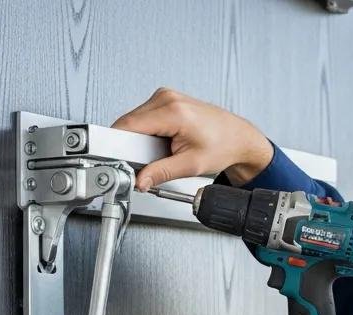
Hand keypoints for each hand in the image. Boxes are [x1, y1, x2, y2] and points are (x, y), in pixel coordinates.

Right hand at [111, 88, 272, 191]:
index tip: (116, 160)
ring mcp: (165, 96)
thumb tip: (140, 180)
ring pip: (133, 120)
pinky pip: (142, 118)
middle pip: (128, 123)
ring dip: (136, 140)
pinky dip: (144, 133)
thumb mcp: (190, 165)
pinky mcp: (164, 100)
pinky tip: (159, 143)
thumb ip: (160, 173)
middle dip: (128, 146)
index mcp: (173, 111)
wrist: (237, 137)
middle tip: (143, 163)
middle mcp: (167, 98)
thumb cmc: (222, 145)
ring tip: (156, 152)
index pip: (129, 125)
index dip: (117, 145)